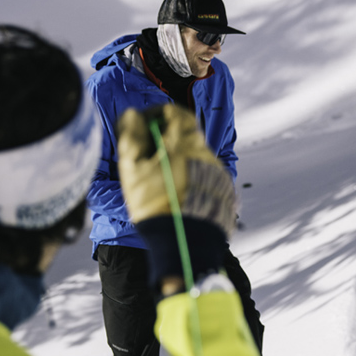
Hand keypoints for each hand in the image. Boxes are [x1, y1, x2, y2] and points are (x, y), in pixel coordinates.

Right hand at [116, 105, 237, 287]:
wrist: (185, 243)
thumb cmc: (155, 204)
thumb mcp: (133, 168)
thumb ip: (132, 136)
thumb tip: (132, 114)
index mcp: (186, 144)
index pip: (177, 113)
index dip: (159, 113)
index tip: (145, 124)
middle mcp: (208, 154)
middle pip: (188, 135)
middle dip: (167, 138)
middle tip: (148, 152)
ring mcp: (218, 174)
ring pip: (197, 156)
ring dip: (179, 158)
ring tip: (159, 176)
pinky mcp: (223, 191)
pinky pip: (205, 175)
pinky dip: (190, 176)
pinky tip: (175, 191)